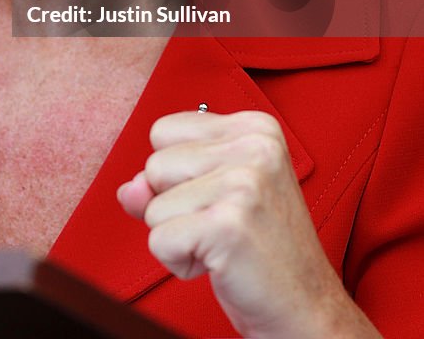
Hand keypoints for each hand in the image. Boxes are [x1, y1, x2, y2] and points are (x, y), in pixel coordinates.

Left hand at [117, 110, 379, 338]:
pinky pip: (159, 239)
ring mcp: (243, 183)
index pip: (164, 130)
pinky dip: (178, 261)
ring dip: (177, 234)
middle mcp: (254, 146)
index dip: (177, 173)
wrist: (305, 307)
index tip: (218, 197)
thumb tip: (128, 189)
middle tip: (222, 225)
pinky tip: (217, 263)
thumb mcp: (216, 194)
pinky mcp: (228, 224)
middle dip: (174, 204)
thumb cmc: (262, 248)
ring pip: (152, 205)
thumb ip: (166, 182)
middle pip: (154, 165)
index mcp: (254, 127)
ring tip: (220, 243)